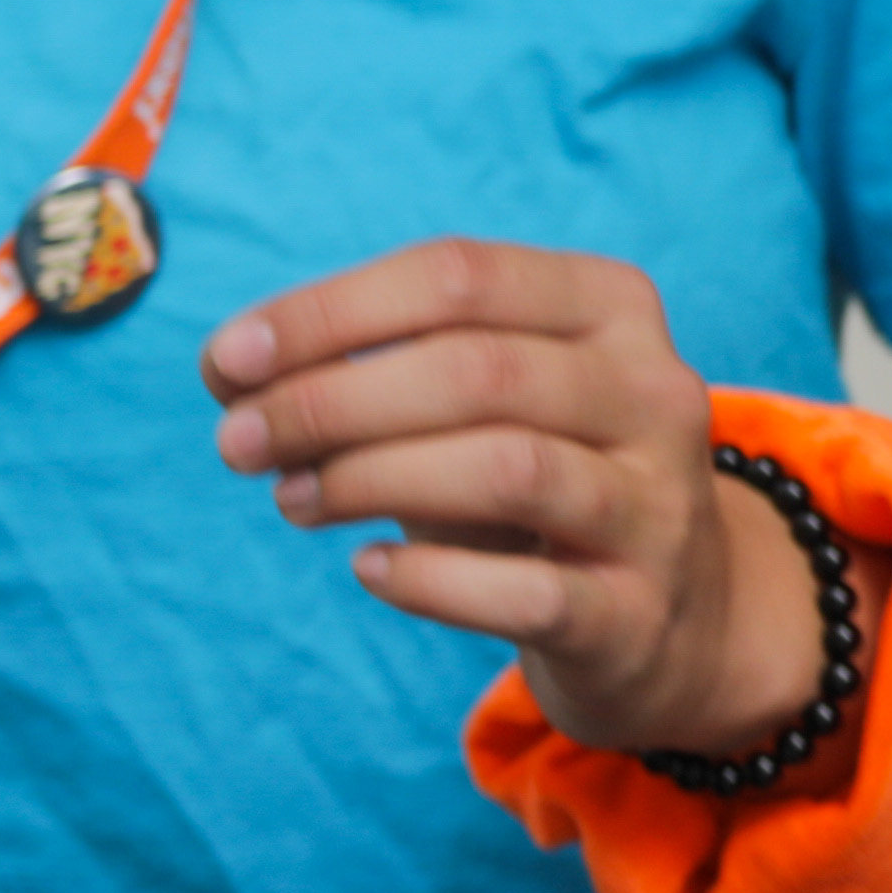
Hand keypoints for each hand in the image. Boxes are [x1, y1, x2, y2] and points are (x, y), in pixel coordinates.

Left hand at [205, 241, 826, 758]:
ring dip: (368, 479)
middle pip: (478, 371)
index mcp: (607, 306)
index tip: (226, 360)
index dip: (327, 312)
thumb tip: (227, 369)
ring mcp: (659, 507)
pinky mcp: (638, 613)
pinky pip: (527, 593)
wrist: (665, 616)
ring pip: (508, 469)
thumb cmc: (529, 478)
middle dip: (330, 401)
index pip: (458, 275)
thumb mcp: (462, 404)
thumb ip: (355, 368)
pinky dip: (427, 581)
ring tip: (292, 498)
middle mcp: (653, 393)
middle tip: (238, 442)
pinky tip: (367, 569)